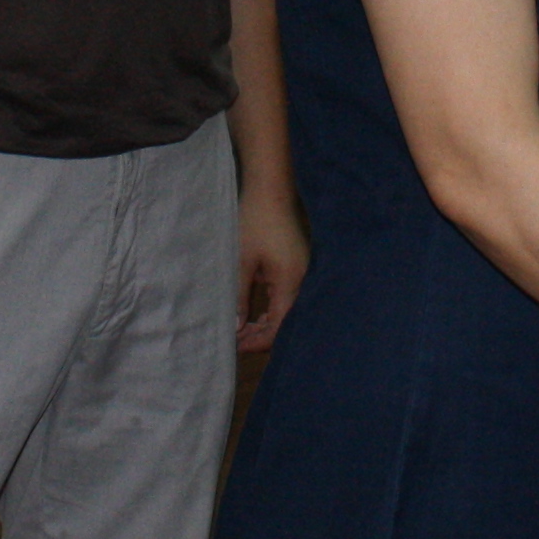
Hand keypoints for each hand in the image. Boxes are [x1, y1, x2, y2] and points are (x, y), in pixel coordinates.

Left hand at [234, 175, 308, 353]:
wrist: (271, 192)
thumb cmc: (255, 222)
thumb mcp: (242, 262)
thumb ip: (239, 296)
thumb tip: (237, 326)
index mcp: (291, 282)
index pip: (279, 327)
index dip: (258, 341)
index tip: (237, 346)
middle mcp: (302, 282)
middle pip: (285, 323)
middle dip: (260, 336)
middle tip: (236, 341)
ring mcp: (303, 275)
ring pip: (287, 313)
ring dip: (266, 324)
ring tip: (242, 330)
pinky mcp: (298, 269)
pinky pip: (288, 299)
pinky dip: (272, 311)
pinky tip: (257, 315)